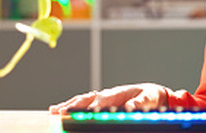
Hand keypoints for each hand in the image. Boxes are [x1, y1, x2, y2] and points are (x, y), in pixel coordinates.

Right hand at [48, 83, 169, 113]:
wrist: (151, 92)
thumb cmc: (149, 96)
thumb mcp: (148, 99)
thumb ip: (139, 103)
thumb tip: (129, 107)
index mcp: (118, 92)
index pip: (102, 99)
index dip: (93, 106)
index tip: (85, 112)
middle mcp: (107, 93)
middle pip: (87, 98)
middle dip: (74, 105)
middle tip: (61, 112)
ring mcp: (102, 96)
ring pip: (82, 100)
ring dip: (68, 105)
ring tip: (54, 111)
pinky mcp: (99, 101)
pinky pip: (83, 102)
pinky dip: (70, 105)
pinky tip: (58, 110)